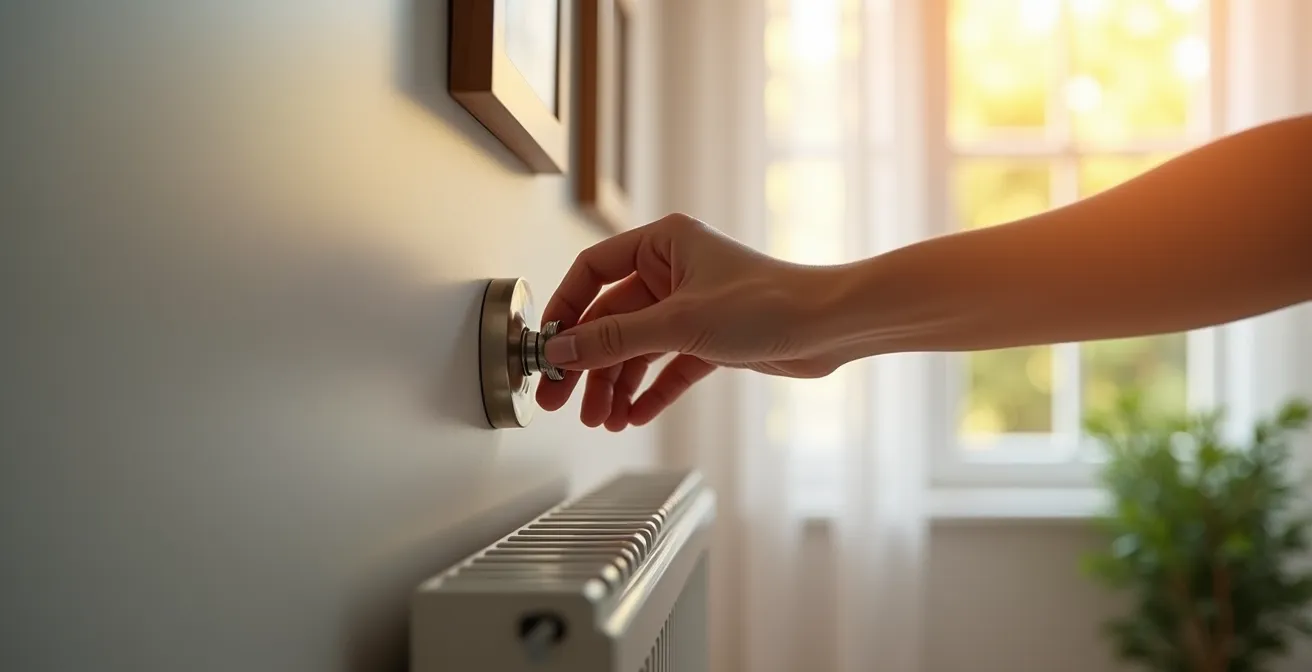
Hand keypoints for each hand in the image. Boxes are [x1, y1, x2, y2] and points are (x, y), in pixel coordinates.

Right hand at [535, 213, 849, 429]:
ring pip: (637, 349)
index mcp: (662, 244)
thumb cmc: (769, 302)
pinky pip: (666, 367)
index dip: (565, 309)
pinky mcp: (711, 339)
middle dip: (588, 363)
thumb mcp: (677, 323)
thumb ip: (614, 340)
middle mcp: (674, 271)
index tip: (547, 346)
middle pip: (611, 319)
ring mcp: (691, 307)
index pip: (593, 271)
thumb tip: (563, 350)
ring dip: (617, 386)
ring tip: (603, 420)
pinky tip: (634, 415)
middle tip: (562, 399)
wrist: (831, 327)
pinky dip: (650, 392)